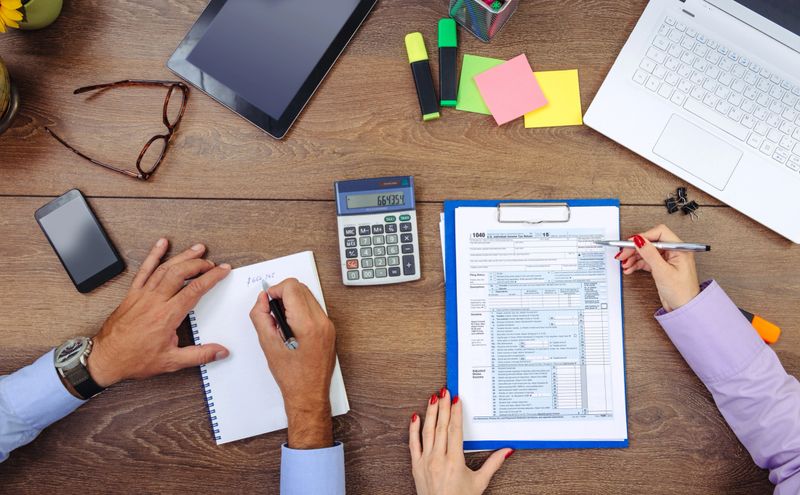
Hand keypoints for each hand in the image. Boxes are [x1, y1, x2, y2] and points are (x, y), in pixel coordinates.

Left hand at [86, 239, 231, 387]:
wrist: (106, 358)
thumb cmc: (134, 359)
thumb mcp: (171, 362)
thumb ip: (199, 355)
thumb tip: (220, 352)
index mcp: (167, 316)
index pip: (195, 289)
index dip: (212, 277)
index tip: (222, 270)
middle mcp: (155, 301)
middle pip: (180, 273)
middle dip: (199, 264)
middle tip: (211, 263)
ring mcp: (142, 295)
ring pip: (165, 268)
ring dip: (183, 256)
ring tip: (197, 249)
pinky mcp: (133, 294)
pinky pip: (144, 270)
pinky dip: (154, 255)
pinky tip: (161, 244)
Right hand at [249, 278, 335, 448]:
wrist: (309, 395)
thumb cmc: (291, 377)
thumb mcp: (268, 345)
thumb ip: (261, 317)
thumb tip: (262, 299)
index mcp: (307, 325)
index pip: (292, 287)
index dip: (275, 290)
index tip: (268, 302)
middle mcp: (322, 322)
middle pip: (301, 288)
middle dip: (283, 294)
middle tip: (273, 312)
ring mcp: (328, 326)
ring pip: (308, 296)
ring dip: (292, 302)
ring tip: (281, 322)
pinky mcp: (329, 330)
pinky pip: (314, 308)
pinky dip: (300, 310)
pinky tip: (291, 327)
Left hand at [409, 389, 511, 494]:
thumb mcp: (479, 482)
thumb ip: (493, 464)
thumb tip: (507, 450)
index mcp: (454, 461)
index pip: (455, 431)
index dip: (455, 413)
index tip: (457, 400)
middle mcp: (438, 459)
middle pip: (441, 427)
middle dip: (443, 407)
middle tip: (445, 391)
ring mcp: (425, 462)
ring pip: (427, 432)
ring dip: (430, 413)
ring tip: (433, 398)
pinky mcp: (416, 465)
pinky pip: (413, 444)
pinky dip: (413, 429)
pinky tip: (415, 417)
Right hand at [616, 224, 700, 311]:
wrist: (684, 309)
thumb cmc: (682, 293)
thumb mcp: (663, 272)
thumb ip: (650, 254)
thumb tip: (639, 240)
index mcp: (679, 249)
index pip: (659, 233)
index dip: (643, 236)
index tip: (630, 243)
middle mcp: (674, 252)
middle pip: (650, 242)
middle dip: (635, 248)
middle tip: (623, 254)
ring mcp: (667, 259)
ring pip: (646, 252)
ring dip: (633, 257)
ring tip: (625, 264)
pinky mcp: (661, 267)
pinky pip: (646, 261)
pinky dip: (636, 264)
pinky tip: (630, 268)